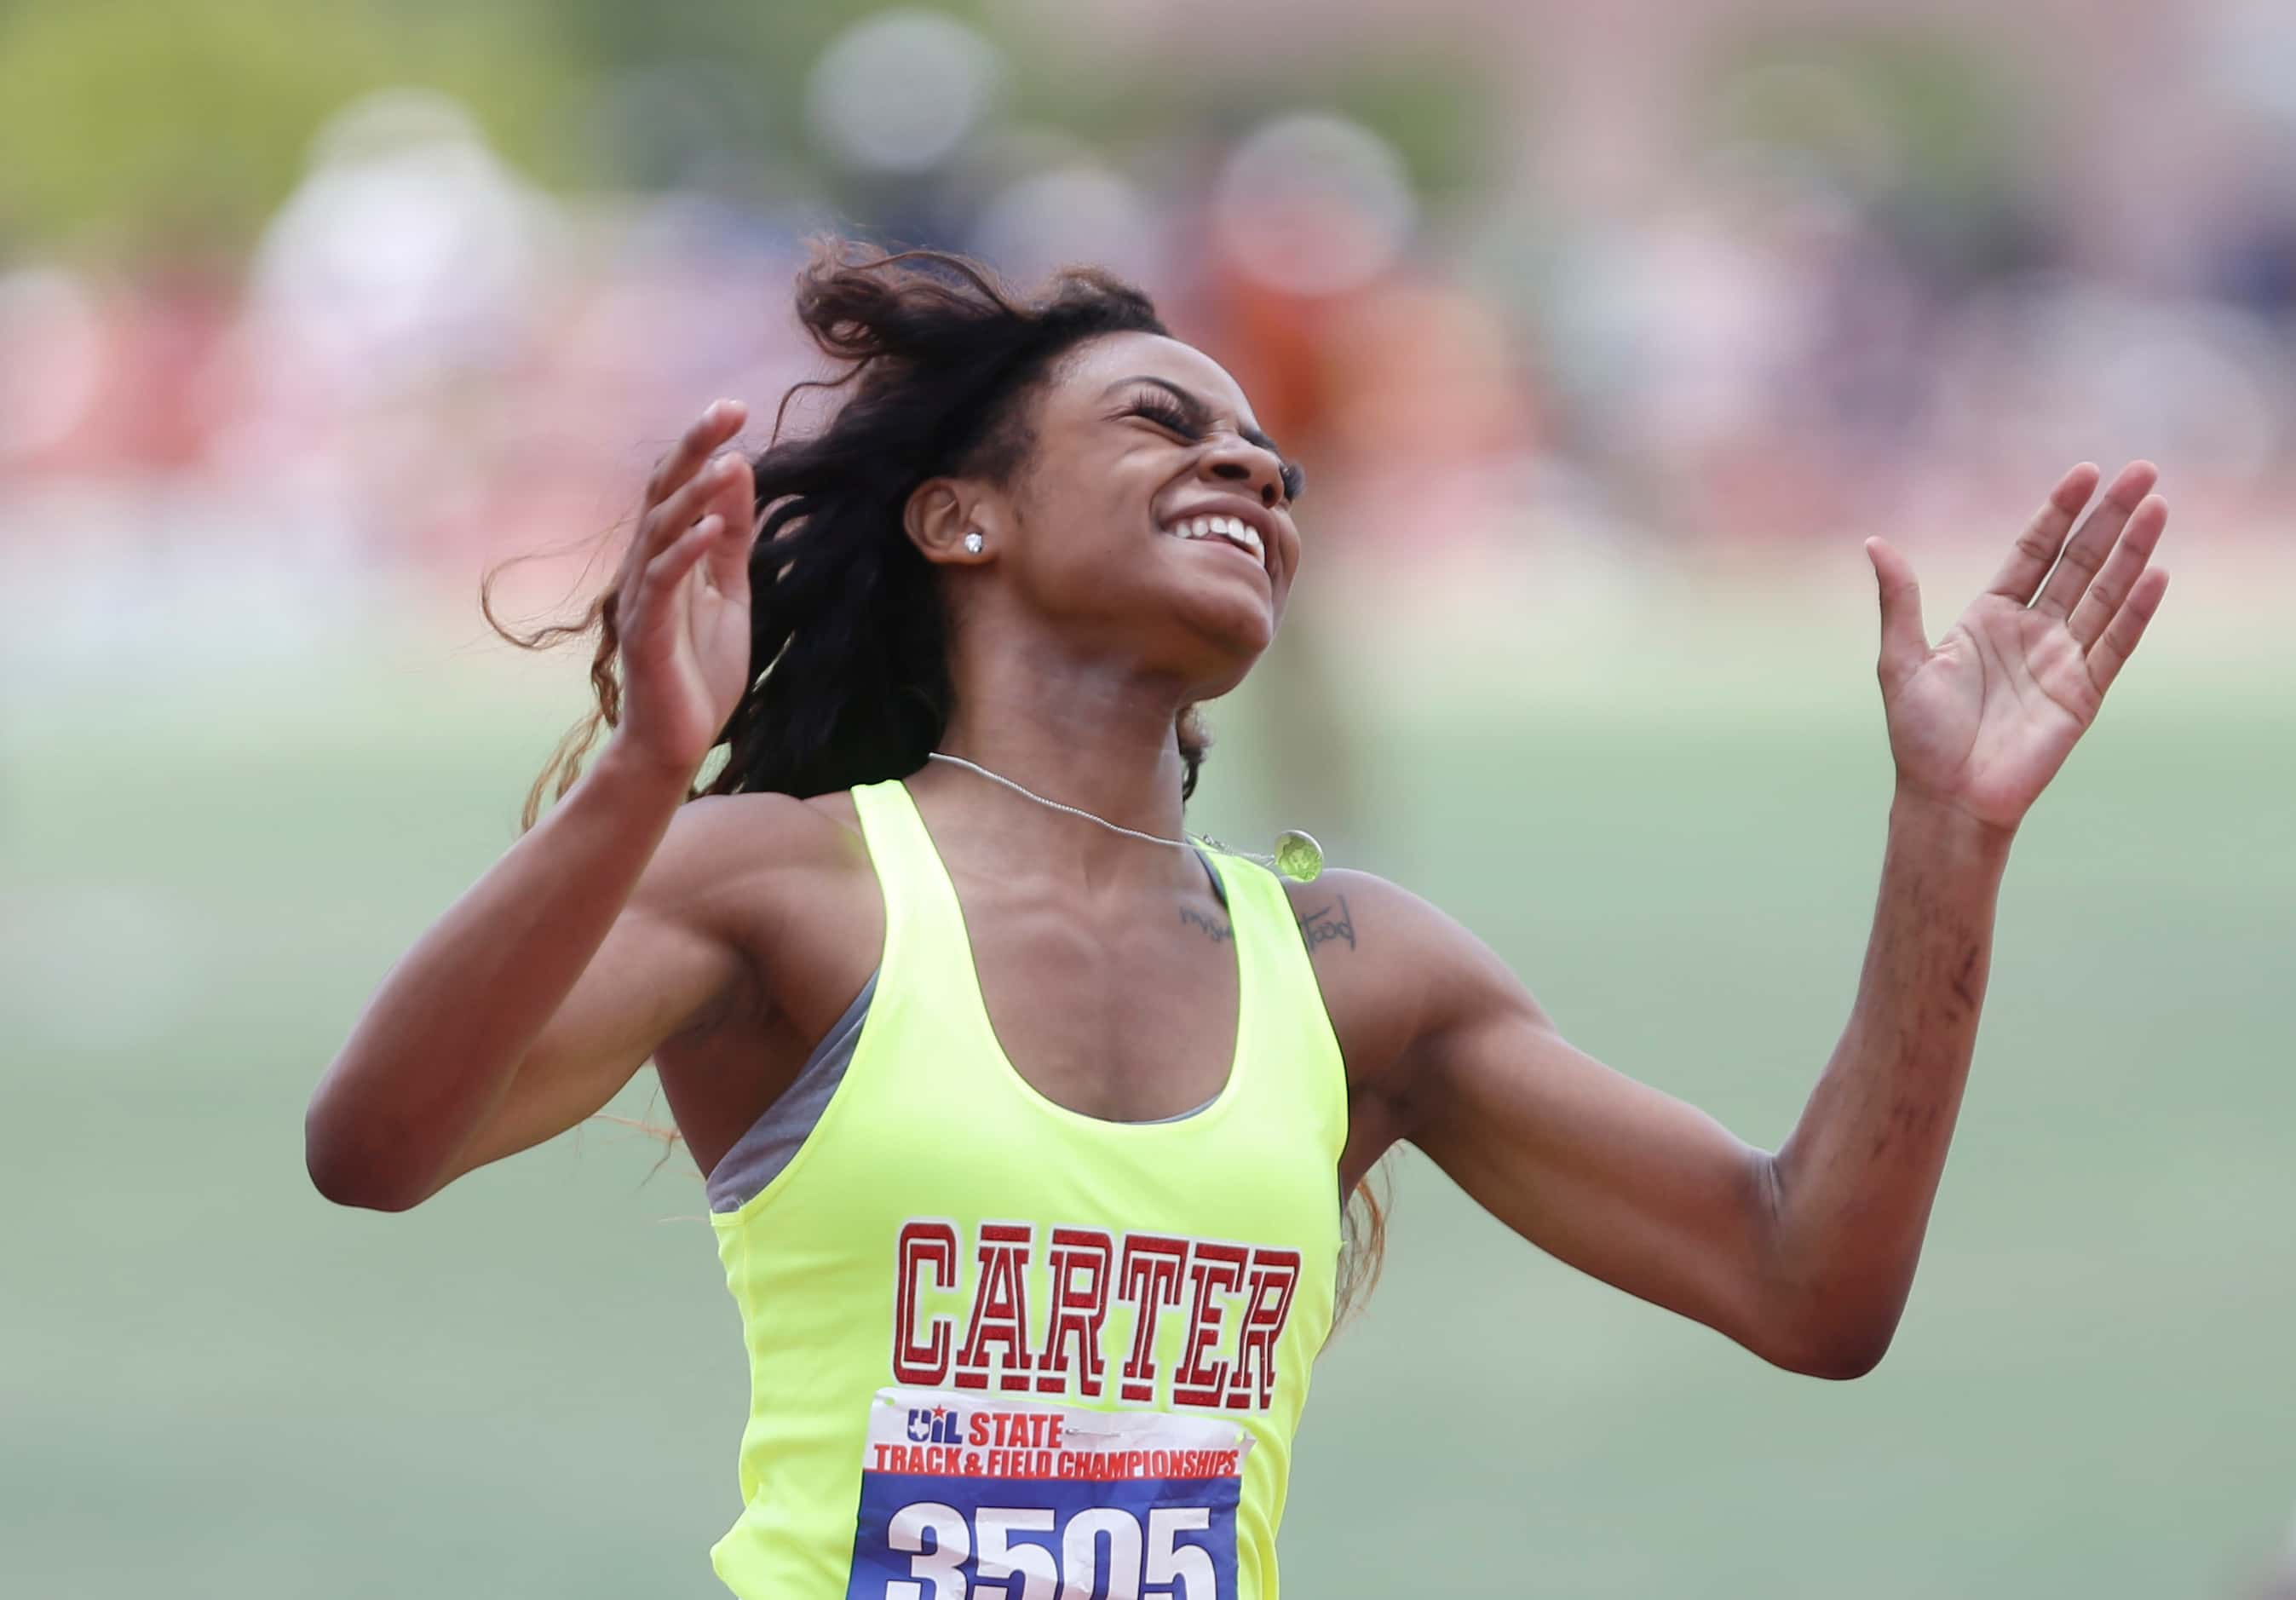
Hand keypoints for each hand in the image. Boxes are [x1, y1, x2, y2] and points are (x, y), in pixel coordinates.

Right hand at [608, 400, 759, 780]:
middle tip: (727, 409)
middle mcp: (646, 567)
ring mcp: (642, 598)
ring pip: (660, 530)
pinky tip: (712, 527)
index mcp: (667, 556)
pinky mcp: (645, 632)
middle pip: (662, 493)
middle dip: (694, 448)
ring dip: (694, 494)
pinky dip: (687, 550)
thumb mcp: (729, 594)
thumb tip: (739, 474)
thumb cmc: (698, 672)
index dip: (702, 446)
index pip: (678, 487)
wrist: (675, 742)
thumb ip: (731, 540)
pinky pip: (662, 581)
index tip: (735, 409)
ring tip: (728, 462)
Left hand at [1865, 462, 2169, 832]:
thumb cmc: (1919, 737)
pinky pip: (2115, 644)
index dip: (2059, 512)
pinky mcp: (2082, 694)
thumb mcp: (1900, 660)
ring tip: (2157, 505)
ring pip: (2104, 593)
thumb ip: (1899, 600)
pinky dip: (2135, 610)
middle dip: (2109, 517)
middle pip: (2078, 561)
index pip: (2033, 551)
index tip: (2085, 473)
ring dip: (2132, 551)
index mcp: (1988, 617)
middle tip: (2141, 471)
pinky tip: (2156, 573)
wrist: (1946, 799)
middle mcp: (2031, 632)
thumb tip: (1874, 544)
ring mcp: (2061, 660)